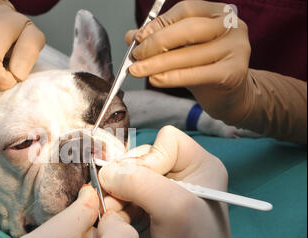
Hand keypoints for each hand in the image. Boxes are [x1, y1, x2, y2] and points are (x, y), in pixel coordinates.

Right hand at [99, 126, 279, 237]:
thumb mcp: (174, 207)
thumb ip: (140, 182)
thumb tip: (107, 172)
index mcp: (197, 164)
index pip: (165, 140)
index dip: (150, 158)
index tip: (147, 186)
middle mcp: (178, 173)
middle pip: (139, 158)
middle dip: (126, 180)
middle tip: (121, 203)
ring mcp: (160, 191)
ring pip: (125, 177)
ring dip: (117, 196)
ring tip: (119, 214)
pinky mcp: (145, 208)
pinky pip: (121, 196)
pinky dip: (116, 207)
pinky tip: (121, 221)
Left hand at [126, 1, 250, 123]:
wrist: (231, 96)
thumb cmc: (205, 68)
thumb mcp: (182, 50)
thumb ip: (160, 40)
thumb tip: (131, 36)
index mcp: (219, 13)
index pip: (186, 10)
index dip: (159, 23)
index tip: (138, 38)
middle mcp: (232, 26)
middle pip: (188, 29)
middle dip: (156, 43)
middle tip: (136, 56)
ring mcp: (236, 48)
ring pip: (189, 55)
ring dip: (157, 64)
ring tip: (137, 70)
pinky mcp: (233, 72)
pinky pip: (196, 74)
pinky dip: (171, 77)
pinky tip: (155, 79)